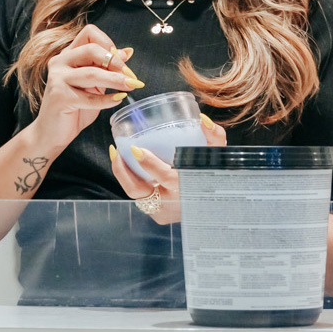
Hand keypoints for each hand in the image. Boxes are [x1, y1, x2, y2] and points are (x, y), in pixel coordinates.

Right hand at [30, 24, 141, 153]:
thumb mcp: (93, 84)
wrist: (52, 132)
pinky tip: (117, 100)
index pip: (89, 34)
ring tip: (131, 86)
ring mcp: (57, 79)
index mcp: (68, 55)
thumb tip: (127, 52)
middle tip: (130, 76)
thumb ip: (105, 68)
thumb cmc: (74, 107)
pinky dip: (107, 99)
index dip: (108, 44)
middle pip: (91, 49)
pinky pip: (90, 97)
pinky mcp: (60, 97)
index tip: (122, 60)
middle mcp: (60, 62)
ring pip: (92, 73)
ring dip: (116, 79)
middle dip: (115, 62)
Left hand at [108, 112, 226, 224]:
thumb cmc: (212, 175)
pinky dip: (128, 178)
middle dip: (123, 171)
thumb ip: (214, 137)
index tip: (136, 149)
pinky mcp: (156, 212)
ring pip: (133, 193)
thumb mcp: (216, 156)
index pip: (166, 178)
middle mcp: (172, 201)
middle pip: (138, 190)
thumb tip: (202, 119)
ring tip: (116, 153)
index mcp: (188, 187)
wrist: (213, 205)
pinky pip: (138, 195)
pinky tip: (123, 162)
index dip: (150, 164)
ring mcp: (161, 210)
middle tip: (117, 149)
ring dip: (121, 173)